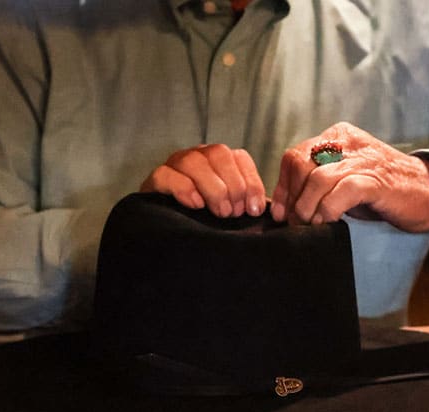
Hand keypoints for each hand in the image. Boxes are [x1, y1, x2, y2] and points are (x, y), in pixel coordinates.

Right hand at [141, 144, 265, 217]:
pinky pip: (165, 174)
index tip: (255, 209)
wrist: (169, 240)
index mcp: (219, 162)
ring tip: (219, 212)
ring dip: (212, 188)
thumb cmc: (206, 223)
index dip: (251, 182)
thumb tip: (274, 212)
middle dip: (232, 186)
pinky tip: (195, 205)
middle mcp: (197, 157)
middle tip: (233, 213)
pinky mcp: (154, 181)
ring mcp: (174, 166)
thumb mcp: (232, 212)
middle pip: (218, 154)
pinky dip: (183, 188)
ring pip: (193, 161)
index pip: (240, 157)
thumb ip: (249, 206)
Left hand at [271, 122, 428, 231]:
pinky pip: (342, 191)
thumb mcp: (343, 182)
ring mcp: (362, 159)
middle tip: (295, 223)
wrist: (428, 192)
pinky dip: (328, 210)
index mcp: (337, 138)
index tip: (281, 212)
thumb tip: (283, 209)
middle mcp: (346, 142)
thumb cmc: (382, 191)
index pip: (295, 156)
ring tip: (308, 226)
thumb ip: (316, 185)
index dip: (283, 187)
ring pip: (318, 179)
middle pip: (301, 165)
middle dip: (293, 199)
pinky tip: (327, 222)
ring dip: (307, 208)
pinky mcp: (376, 179)